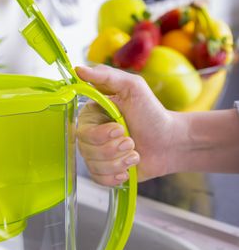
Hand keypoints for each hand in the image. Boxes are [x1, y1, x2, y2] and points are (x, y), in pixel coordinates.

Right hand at [76, 65, 175, 184]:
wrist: (171, 142)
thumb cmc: (152, 113)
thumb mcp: (132, 87)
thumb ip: (105, 76)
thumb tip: (79, 69)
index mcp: (92, 116)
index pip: (81, 131)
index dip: (100, 134)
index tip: (120, 129)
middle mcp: (90, 136)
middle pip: (86, 150)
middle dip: (114, 149)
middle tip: (132, 141)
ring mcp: (96, 155)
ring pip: (94, 165)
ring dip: (120, 161)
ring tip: (135, 153)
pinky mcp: (105, 172)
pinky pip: (99, 180)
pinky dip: (117, 176)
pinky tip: (128, 169)